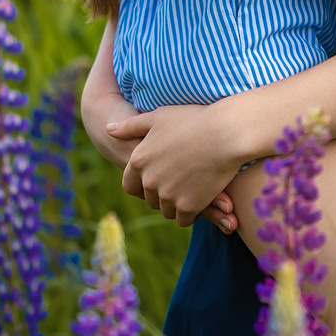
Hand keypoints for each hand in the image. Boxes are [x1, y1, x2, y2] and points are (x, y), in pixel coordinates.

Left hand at [111, 101, 260, 225]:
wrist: (226, 132)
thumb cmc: (194, 120)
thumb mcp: (158, 116)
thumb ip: (131, 125)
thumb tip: (109, 129)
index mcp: (138, 160)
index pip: (130, 185)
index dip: (142, 185)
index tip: (158, 180)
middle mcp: (149, 181)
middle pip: (150, 199)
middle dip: (161, 194)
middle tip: (180, 182)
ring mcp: (168, 195)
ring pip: (166, 210)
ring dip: (176, 204)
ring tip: (191, 190)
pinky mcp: (188, 206)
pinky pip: (184, 219)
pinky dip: (190, 213)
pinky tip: (201, 200)